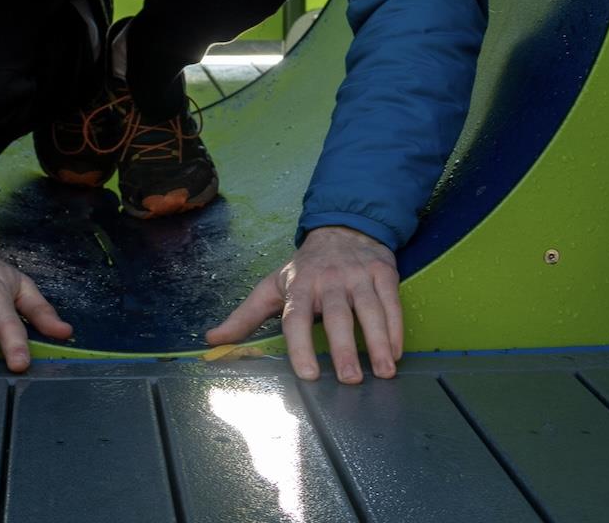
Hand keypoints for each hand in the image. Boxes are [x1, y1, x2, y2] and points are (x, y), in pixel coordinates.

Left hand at [206, 225, 402, 382]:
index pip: (296, 318)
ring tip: (383, 372)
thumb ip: (245, 316)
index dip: (300, 346)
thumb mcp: (272, 286)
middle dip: (343, 347)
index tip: (309, 374)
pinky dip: (396, 328)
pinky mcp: (383, 273)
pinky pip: (391, 302)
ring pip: (368, 310)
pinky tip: (396, 353)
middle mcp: (328, 280)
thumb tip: (212, 338)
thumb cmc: (305, 268)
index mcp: (299, 286)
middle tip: (350, 379)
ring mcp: (358, 276)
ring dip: (378, 341)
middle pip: (337, 316)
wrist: (343, 229)